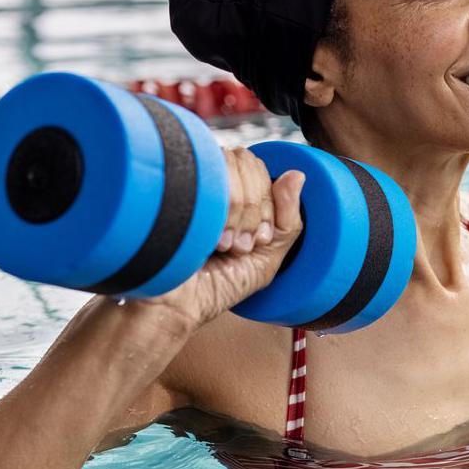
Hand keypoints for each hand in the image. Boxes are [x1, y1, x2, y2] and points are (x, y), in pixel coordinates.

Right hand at [142, 148, 304, 330]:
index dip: (268, 202)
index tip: (260, 238)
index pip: (260, 169)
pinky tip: (213, 241)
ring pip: (227, 164)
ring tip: (226, 246)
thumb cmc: (217, 286)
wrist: (177, 306)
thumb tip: (298, 175)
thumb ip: (288, 218)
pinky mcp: (171, 186)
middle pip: (246, 162)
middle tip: (242, 246)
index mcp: (233, 192)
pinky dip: (220, 212)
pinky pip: (205, 176)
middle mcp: (209, 181)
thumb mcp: (267, 257)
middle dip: (253, 207)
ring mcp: (188, 180)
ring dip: (237, 211)